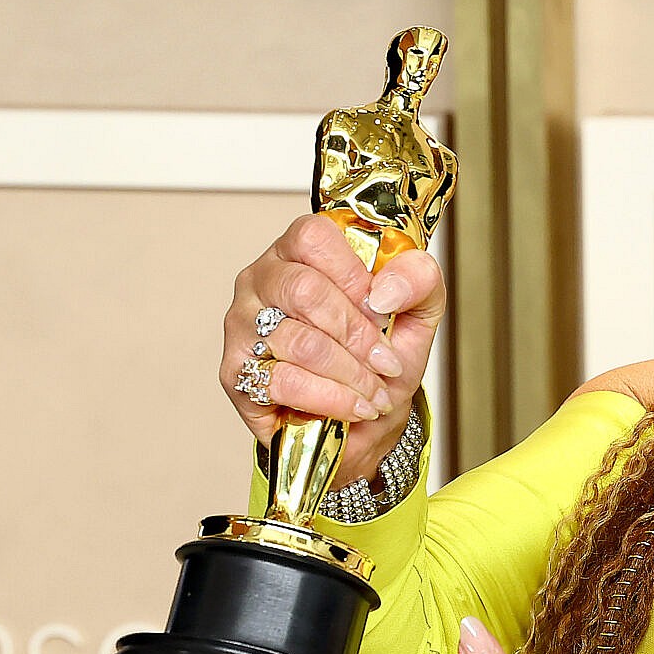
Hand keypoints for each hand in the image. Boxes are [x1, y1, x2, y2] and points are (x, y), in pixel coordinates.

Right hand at [223, 212, 445, 488]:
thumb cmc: (381, 356)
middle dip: (357, 334)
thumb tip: (387, 289)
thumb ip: (418, 280)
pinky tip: (353, 406)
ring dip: (351, 374)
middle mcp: (263, 279)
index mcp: (301, 250)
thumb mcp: (417, 311)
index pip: (314, 238)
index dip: (353, 276)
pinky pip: (283, 381)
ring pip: (299, 341)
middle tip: (386, 362)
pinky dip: (331, 399)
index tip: (382, 310)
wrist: (367, 416)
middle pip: (305, 290)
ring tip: (376, 392)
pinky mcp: (235, 371)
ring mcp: (243, 324)